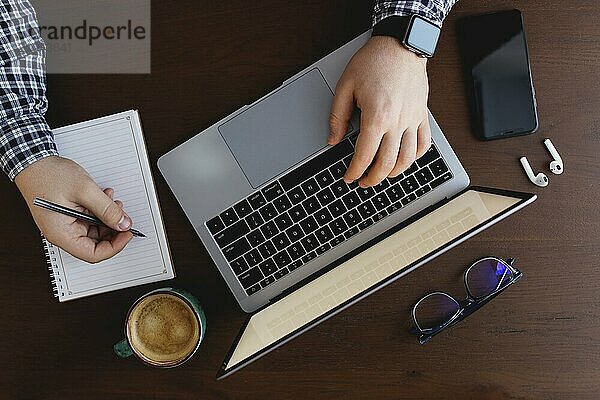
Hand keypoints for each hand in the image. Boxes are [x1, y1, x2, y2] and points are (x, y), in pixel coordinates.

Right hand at [15, 156, 133, 262]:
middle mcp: (62, 233)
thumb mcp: (85, 191)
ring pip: (95, 231)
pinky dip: (100, 211)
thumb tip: (123, 224)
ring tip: (114, 202)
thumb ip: (107, 209)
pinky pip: (89, 220)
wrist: (32, 161)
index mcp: (61, 234)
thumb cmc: (49, 175)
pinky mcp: (68, 215)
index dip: (114, 247)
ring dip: (108, 218)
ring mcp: (65, 224)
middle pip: (95, 243)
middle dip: (113, 230)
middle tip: (124, 217)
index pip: (92, 254)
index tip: (127, 234)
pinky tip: (105, 198)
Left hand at [328, 36, 431, 186]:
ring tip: (382, 175)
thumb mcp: (345, 86)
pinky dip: (416, 157)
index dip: (354, 171)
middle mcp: (397, 122)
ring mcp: (412, 120)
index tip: (349, 177)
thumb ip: (337, 117)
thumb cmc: (374, 61)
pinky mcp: (422, 115)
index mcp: (376, 117)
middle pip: (387, 163)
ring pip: (408, 158)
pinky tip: (406, 159)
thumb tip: (332, 140)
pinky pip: (424, 143)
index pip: (364, 156)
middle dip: (373, 178)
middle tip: (363, 182)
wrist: (401, 44)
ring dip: (394, 172)